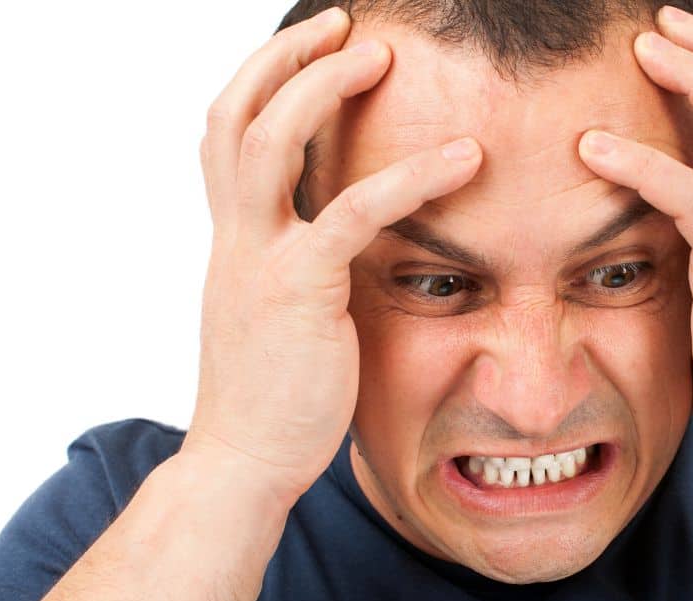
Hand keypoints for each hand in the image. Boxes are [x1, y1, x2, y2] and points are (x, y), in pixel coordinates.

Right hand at [190, 7, 481, 503]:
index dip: (263, 81)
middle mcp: (236, 238)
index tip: (310, 50)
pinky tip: (465, 158)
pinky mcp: (299, 290)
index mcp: (234, 242)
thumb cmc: (277, 398)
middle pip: (235, 113)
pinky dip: (410, 176)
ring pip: (271, 139)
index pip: (227, 135)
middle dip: (284, 57)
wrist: (244, 464)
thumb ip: (302, 271)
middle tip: (342, 21)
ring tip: (379, 52)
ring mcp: (260, 259)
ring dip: (324, 84)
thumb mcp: (280, 318)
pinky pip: (354, 212)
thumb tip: (344, 249)